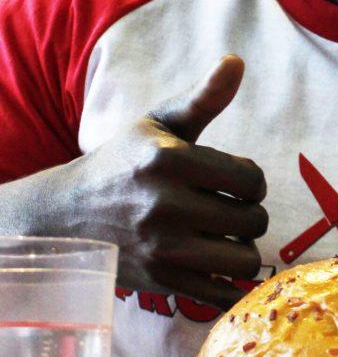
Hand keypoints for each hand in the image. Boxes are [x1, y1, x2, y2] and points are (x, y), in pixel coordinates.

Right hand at [54, 55, 267, 308]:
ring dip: (243, 250)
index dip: (252, 181)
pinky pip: (221, 295)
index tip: (235, 181)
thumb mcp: (157, 124)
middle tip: (231, 210)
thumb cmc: (122, 163)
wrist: (64, 216)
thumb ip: (203, 98)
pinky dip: (228, 285)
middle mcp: (165, 206)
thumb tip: (236, 61)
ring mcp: (161, 249)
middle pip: (253, 221)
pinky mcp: (159, 283)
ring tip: (226, 238)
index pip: (252, 180)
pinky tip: (216, 267)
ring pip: (244, 262)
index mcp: (168, 161)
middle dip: (250, 215)